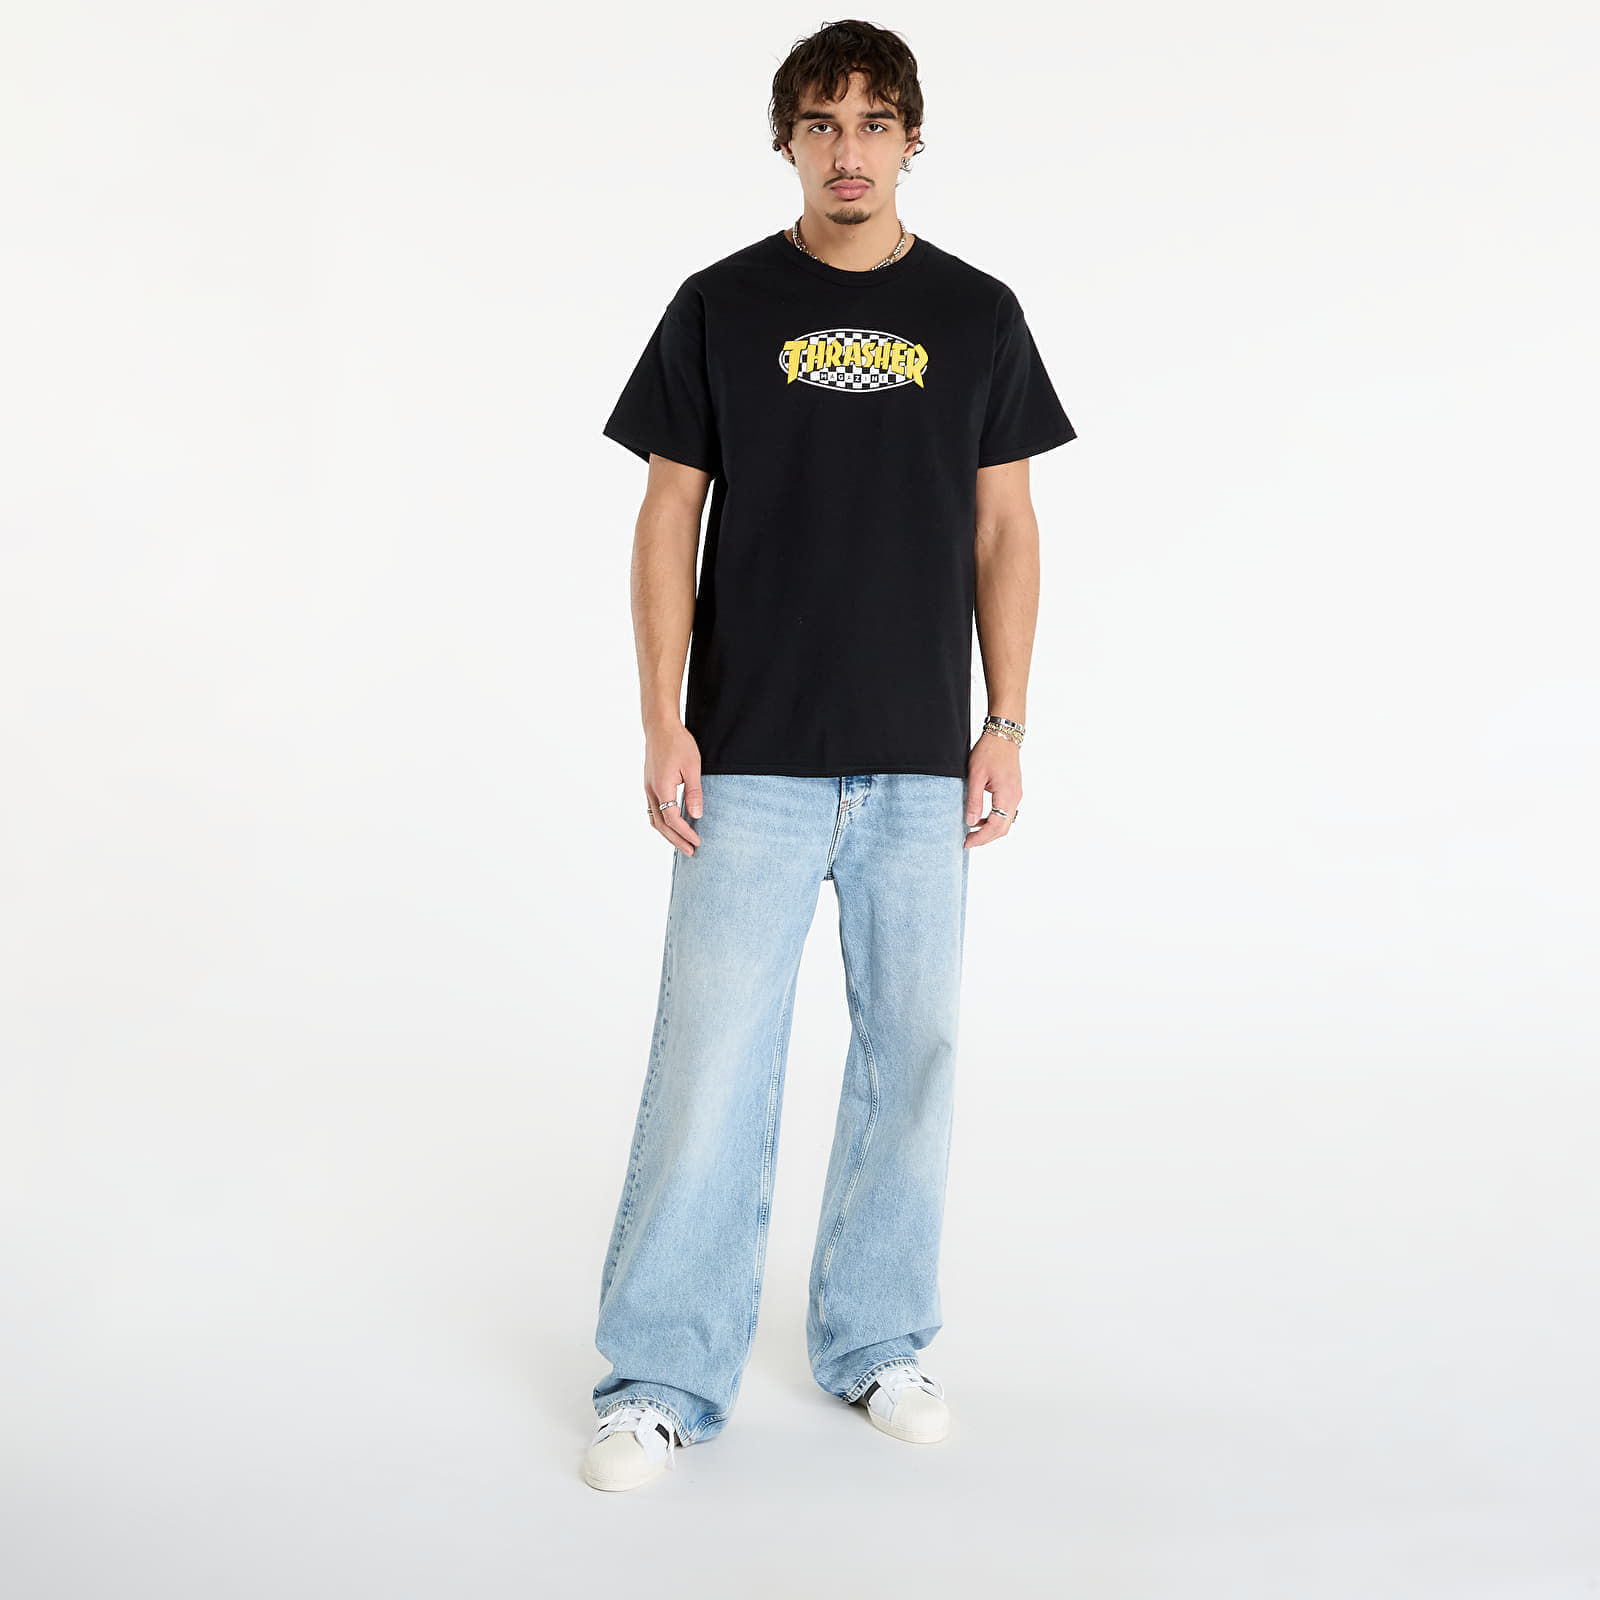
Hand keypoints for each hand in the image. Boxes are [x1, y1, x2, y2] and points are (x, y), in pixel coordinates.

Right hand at [644, 723, 703, 855]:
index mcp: (661, 787)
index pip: (672, 819)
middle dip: (676, 840)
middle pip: (661, 825)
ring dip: (668, 834)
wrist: (660, 727)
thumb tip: (697, 815)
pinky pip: (653, 810)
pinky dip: (662, 823)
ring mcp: (648, 788)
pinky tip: (672, 826)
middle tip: (691, 851)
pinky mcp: (649, 784)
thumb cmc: (678, 743)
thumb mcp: (692, 767)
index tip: (697, 841)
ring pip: (654, 819)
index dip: (685, 832)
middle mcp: (651, 790)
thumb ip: (694, 792)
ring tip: (681, 843)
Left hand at [964, 734, 1019, 847]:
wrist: (1003, 736)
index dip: (981, 838)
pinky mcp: (1014, 791)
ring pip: (1006, 822)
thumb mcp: (976, 776)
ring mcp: (1016, 795)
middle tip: (968, 841)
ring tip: (972, 831)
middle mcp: (1015, 797)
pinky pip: (1006, 812)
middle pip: (1003, 828)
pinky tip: (981, 818)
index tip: (967, 843)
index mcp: (1006, 795)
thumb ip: (974, 800)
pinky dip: (995, 820)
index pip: (996, 826)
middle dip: (985, 838)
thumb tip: (971, 822)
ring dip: (990, 830)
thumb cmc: (989, 751)